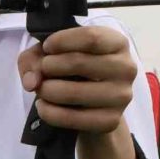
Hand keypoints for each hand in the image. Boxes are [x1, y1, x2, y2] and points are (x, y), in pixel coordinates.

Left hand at [17, 26, 136, 133]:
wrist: (93, 105)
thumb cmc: (75, 70)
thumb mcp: (54, 54)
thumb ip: (35, 58)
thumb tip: (33, 81)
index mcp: (118, 43)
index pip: (91, 37)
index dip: (62, 41)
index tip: (46, 48)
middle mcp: (126, 68)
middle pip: (79, 62)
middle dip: (49, 66)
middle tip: (41, 71)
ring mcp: (121, 97)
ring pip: (74, 92)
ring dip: (47, 90)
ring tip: (40, 89)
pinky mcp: (111, 121)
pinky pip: (73, 118)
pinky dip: (50, 112)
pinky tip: (43, 107)